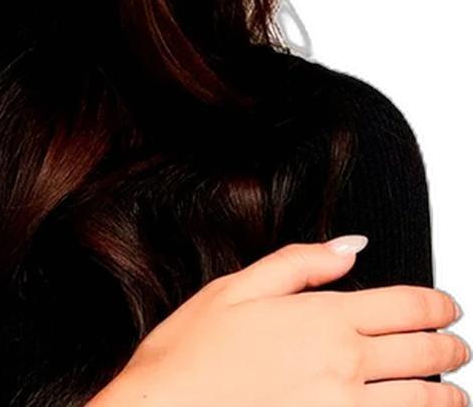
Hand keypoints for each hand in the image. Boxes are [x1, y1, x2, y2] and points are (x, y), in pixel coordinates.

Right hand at [87, 237, 468, 406]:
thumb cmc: (192, 352)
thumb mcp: (236, 288)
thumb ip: (300, 263)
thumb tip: (351, 246)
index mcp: (323, 318)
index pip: (408, 306)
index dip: (438, 306)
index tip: (447, 308)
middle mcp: (345, 366)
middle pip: (426, 355)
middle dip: (450, 348)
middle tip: (455, 346)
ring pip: (426, 404)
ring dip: (449, 396)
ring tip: (451, 392)